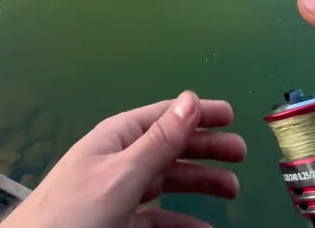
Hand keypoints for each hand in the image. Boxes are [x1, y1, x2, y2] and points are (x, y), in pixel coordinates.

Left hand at [0, 91, 246, 227]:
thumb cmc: (73, 213)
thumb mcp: (122, 175)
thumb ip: (159, 141)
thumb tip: (190, 99)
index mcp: (115, 139)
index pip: (163, 117)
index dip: (197, 113)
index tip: (230, 115)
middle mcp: (117, 161)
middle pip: (169, 149)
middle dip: (205, 149)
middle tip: (240, 154)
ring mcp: (117, 194)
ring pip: (166, 183)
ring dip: (199, 184)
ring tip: (231, 191)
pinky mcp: (117, 223)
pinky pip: (156, 218)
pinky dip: (181, 222)